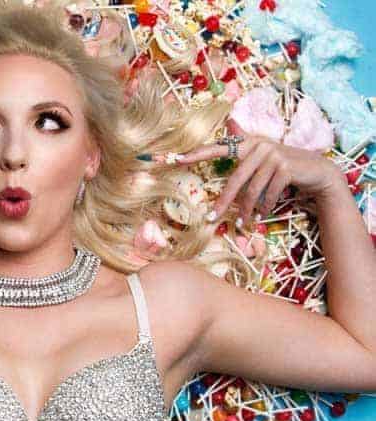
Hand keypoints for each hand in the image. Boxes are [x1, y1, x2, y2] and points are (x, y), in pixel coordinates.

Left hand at [176, 120, 343, 225]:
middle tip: (212, 217)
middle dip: (223, 201)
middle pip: (235, 179)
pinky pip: (268, 194)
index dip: (198, 153)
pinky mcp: (285, 168)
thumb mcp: (264, 155)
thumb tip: (230, 122)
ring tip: (241, 223)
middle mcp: (259, 146)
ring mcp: (273, 156)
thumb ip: (245, 145)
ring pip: (252, 191)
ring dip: (246, 210)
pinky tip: (262, 215)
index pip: (219, 148)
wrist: (318, 171)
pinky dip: (264, 208)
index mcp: (249, 143)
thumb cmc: (286, 166)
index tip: (176, 159)